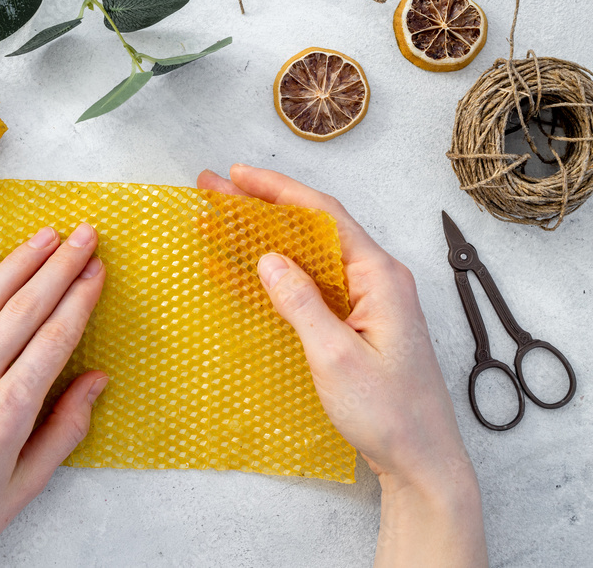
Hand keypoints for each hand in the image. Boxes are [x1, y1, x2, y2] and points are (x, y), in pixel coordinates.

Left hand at [0, 224, 107, 567]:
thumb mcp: (25, 486)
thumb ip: (65, 429)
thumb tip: (95, 380)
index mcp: (4, 416)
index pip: (53, 340)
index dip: (79, 299)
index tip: (97, 270)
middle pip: (23, 310)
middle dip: (59, 267)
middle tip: (84, 236)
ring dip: (18, 263)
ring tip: (45, 236)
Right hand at [199, 165, 486, 567]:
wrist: (421, 460)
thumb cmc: (389, 413)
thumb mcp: (336, 357)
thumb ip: (301, 303)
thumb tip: (269, 259)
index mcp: (380, 277)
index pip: (324, 215)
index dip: (277, 190)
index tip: (237, 177)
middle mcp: (377, 279)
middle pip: (314, 228)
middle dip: (264, 207)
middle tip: (216, 191)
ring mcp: (369, 300)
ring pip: (311, 254)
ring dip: (268, 237)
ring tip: (223, 222)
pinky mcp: (359, 321)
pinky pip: (315, 284)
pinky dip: (280, 272)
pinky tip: (251, 269)